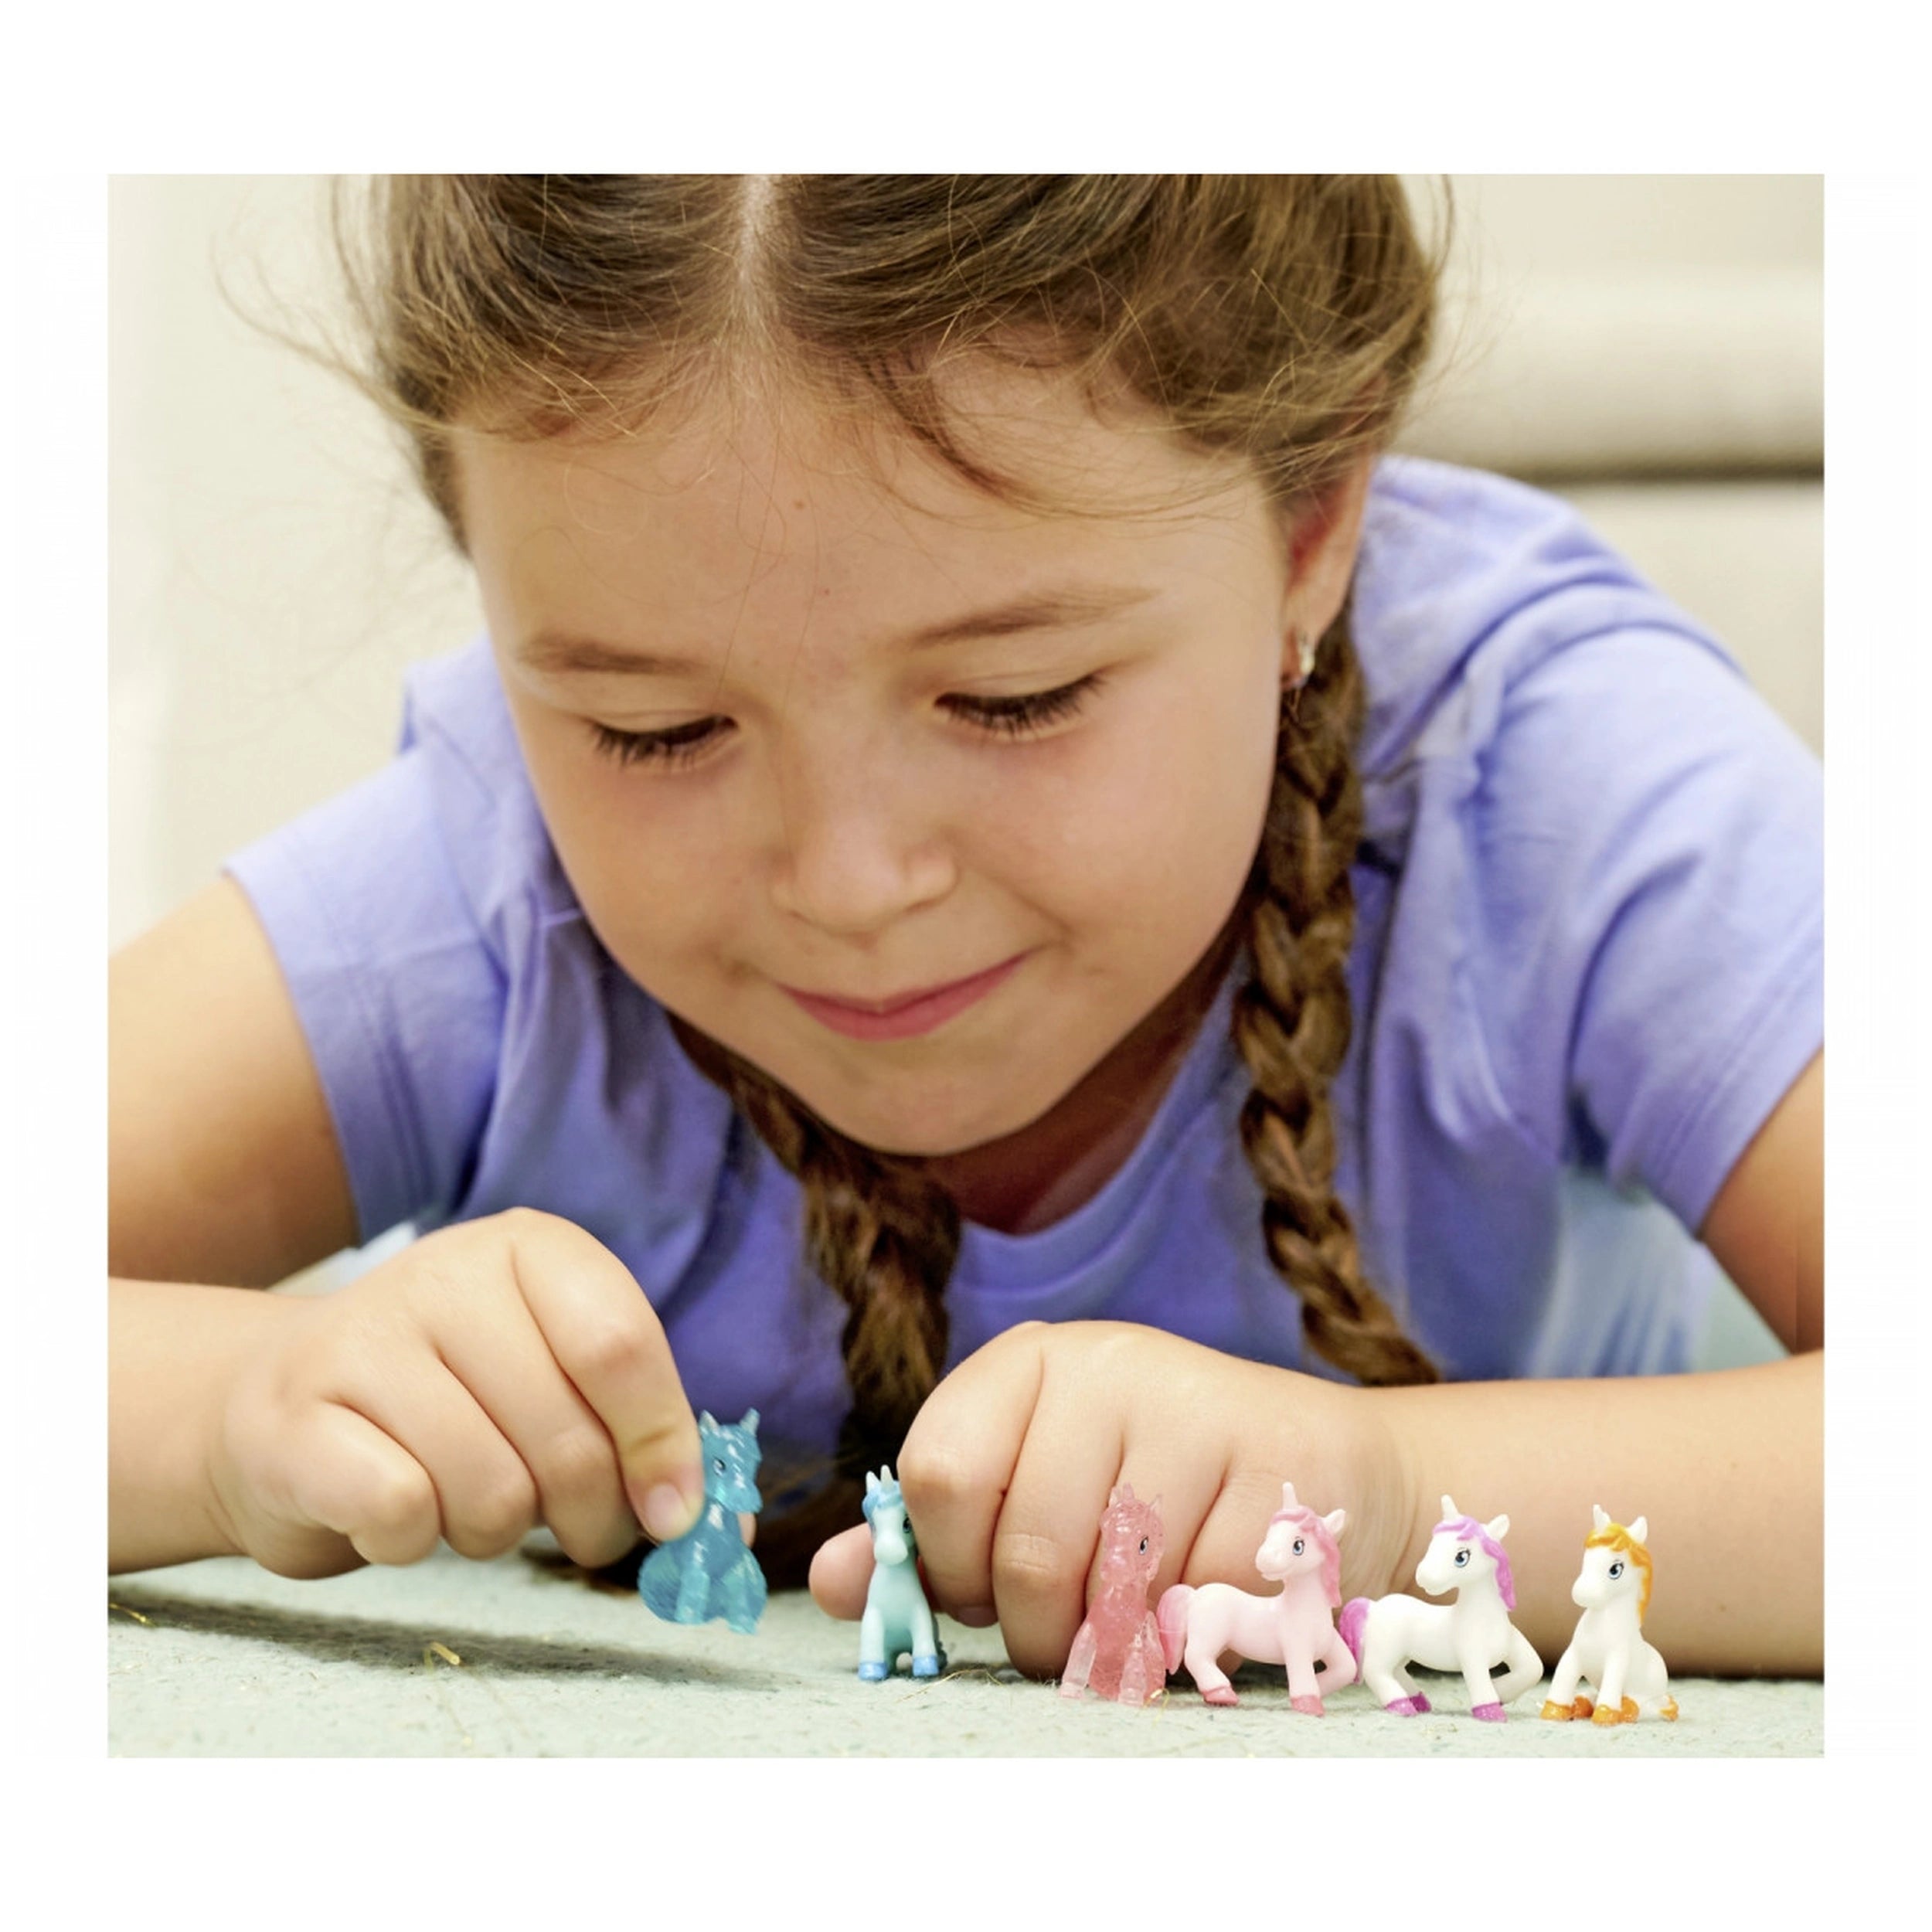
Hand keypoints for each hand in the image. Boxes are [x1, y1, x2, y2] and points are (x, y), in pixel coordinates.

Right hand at [207, 1209, 701, 1577]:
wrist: (279, 1401)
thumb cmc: (455, 1402)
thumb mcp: (558, 1388)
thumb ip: (646, 1442)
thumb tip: (731, 1525)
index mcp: (532, 1250)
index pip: (622, 1346)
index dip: (660, 1445)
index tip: (671, 1514)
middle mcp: (446, 1273)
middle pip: (567, 1437)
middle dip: (588, 1515)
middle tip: (570, 1528)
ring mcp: (362, 1338)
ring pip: (489, 1490)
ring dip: (494, 1532)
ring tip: (467, 1503)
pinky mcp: (294, 1418)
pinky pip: (401, 1512)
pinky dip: (412, 1542)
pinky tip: (395, 1511)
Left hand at [807, 1319, 1412, 1676]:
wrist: (1325, 1475)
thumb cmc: (1156, 1496)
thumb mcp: (1036, 1495)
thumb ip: (933, 1539)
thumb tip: (835, 1579)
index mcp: (1027, 1365)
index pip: (938, 1474)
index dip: (951, 1563)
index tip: (982, 1590)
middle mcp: (1104, 1363)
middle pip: (1024, 1551)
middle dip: (1039, 1628)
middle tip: (1071, 1626)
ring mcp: (1193, 1407)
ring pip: (1111, 1588)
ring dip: (1119, 1643)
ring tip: (1140, 1614)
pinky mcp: (1274, 1466)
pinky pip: (1202, 1603)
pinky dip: (1198, 1634)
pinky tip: (1217, 1596)